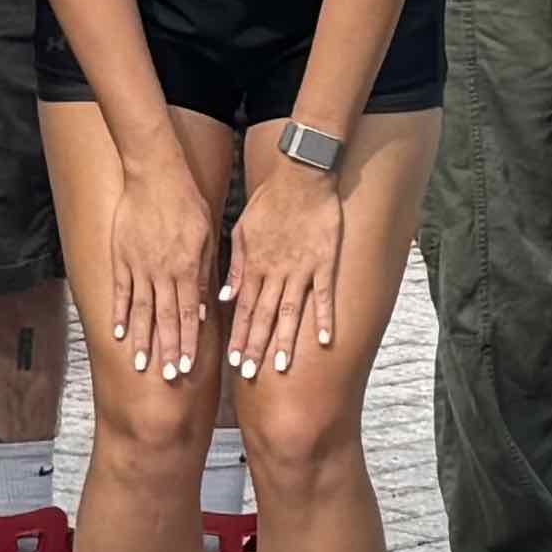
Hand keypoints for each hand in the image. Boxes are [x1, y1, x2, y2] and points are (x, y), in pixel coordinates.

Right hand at [107, 147, 219, 382]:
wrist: (154, 174)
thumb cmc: (186, 201)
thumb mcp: (207, 235)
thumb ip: (206, 270)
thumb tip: (206, 303)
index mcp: (188, 268)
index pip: (190, 313)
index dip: (189, 342)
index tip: (187, 365)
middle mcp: (164, 272)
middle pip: (167, 318)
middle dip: (168, 349)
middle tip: (167, 376)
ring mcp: (140, 266)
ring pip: (143, 311)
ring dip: (143, 339)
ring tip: (141, 364)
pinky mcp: (122, 257)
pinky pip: (121, 291)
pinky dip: (120, 314)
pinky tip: (119, 333)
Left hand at [221, 164, 340, 379]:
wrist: (300, 178)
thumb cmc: (269, 202)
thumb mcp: (242, 230)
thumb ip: (236, 265)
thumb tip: (227, 296)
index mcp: (254, 266)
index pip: (244, 308)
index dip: (239, 335)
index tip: (234, 360)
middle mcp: (275, 272)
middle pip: (264, 316)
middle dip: (256, 346)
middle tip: (250, 373)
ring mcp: (301, 269)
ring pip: (290, 311)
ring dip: (285, 340)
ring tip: (281, 366)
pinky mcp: (324, 263)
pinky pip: (323, 295)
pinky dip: (323, 317)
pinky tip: (325, 340)